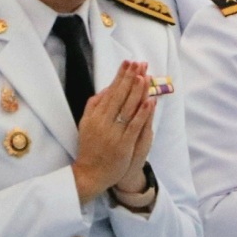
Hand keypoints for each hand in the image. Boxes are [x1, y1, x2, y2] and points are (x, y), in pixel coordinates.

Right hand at [72, 62, 155, 202]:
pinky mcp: (123, 145)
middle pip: (119, 97)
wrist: (90, 174)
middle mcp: (103, 122)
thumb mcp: (86, 124)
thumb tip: (106, 88)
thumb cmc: (90, 147)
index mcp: (95, 116)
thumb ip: (94, 106)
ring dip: (137, 91)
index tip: (128, 63)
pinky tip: (150, 101)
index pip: (110, 92)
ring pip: (128, 109)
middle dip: (130, 78)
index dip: (120, 76)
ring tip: (145, 76)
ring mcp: (114, 134)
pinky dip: (142, 113)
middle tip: (139, 63)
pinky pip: (134, 126)